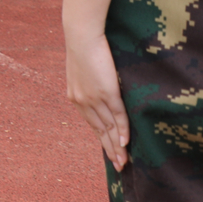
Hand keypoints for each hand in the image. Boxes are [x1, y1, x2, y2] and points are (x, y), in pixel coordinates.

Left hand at [66, 29, 129, 169]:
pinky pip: (117, 115)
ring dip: (117, 146)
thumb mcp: (83, 70)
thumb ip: (90, 84)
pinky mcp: (107, 92)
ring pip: (108, 127)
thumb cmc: (84, 47)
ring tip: (125, 161)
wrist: (82, 34)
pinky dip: (122, 129)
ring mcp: (95, 98)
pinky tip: (126, 142)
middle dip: (110, 150)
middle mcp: (82, 101)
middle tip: (120, 167)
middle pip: (100, 131)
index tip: (110, 154)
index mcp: (75, 97)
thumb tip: (101, 91)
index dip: (102, 140)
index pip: (92, 124)